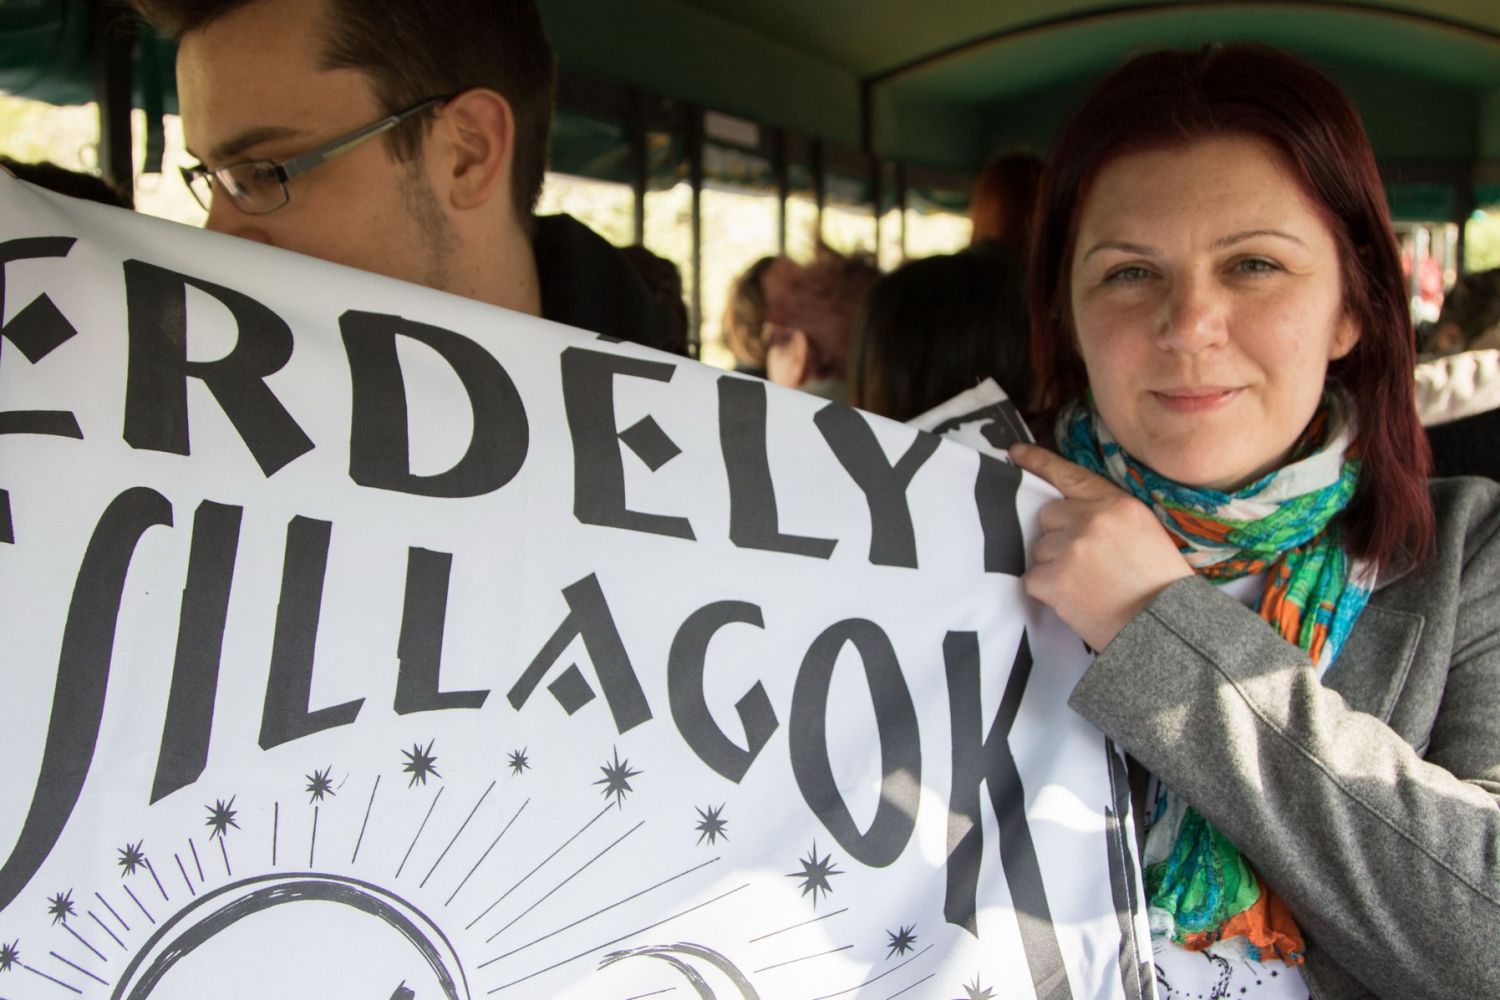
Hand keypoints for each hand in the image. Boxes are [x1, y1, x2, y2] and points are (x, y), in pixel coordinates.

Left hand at [1008, 442, 1193, 650]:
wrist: (1165, 629)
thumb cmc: (1160, 586)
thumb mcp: (1146, 534)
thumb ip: (1110, 517)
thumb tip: (1073, 514)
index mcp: (1118, 504)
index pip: (1070, 476)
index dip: (1039, 463)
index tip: (1015, 455)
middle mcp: (1091, 520)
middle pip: (1048, 516)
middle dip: (1058, 536)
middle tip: (1085, 564)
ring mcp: (1070, 548)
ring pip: (1040, 549)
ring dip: (1054, 566)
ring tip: (1087, 586)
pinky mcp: (1054, 579)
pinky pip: (1033, 579)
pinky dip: (1047, 592)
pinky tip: (1074, 601)